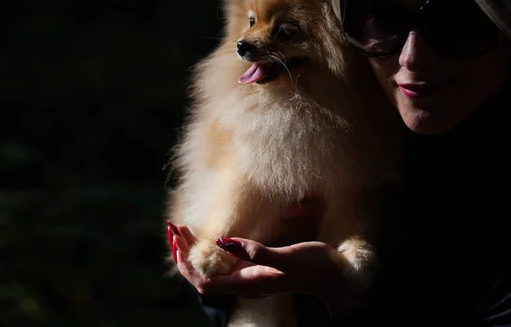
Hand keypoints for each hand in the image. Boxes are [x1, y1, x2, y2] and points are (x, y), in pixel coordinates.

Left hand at [167, 198, 367, 316]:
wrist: (336, 278)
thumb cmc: (316, 267)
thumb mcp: (289, 256)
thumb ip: (258, 252)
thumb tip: (223, 241)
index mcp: (248, 282)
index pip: (202, 282)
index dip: (186, 262)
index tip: (178, 238)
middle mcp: (245, 283)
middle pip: (201, 277)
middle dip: (183, 254)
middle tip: (174, 227)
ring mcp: (249, 278)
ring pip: (210, 270)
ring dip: (194, 252)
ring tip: (183, 230)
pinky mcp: (256, 270)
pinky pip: (223, 265)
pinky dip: (209, 250)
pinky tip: (209, 237)